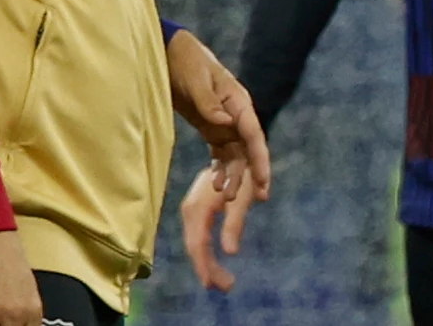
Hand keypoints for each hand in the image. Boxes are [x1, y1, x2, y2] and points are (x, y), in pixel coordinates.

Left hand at [167, 31, 272, 204]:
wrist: (169, 52)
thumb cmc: (185, 61)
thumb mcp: (195, 80)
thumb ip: (208, 102)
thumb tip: (226, 123)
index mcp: (238, 101)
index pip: (253, 134)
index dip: (260, 160)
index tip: (262, 182)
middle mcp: (235, 114)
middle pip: (249, 149)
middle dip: (252, 174)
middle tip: (254, 199)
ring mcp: (224, 122)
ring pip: (236, 154)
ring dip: (233, 175)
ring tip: (225, 197)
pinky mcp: (210, 127)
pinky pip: (221, 152)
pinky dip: (220, 169)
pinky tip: (215, 184)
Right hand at [180, 166, 258, 292]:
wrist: (233, 144)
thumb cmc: (242, 170)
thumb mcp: (242, 197)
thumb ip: (235, 223)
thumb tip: (231, 252)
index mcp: (198, 209)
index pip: (198, 245)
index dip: (206, 267)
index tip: (217, 285)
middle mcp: (190, 211)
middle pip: (195, 246)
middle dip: (207, 269)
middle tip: (225, 287)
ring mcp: (191, 210)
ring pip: (195, 242)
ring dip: (207, 262)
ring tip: (221, 280)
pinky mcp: (196, 210)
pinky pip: (198, 235)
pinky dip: (206, 250)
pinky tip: (214, 261)